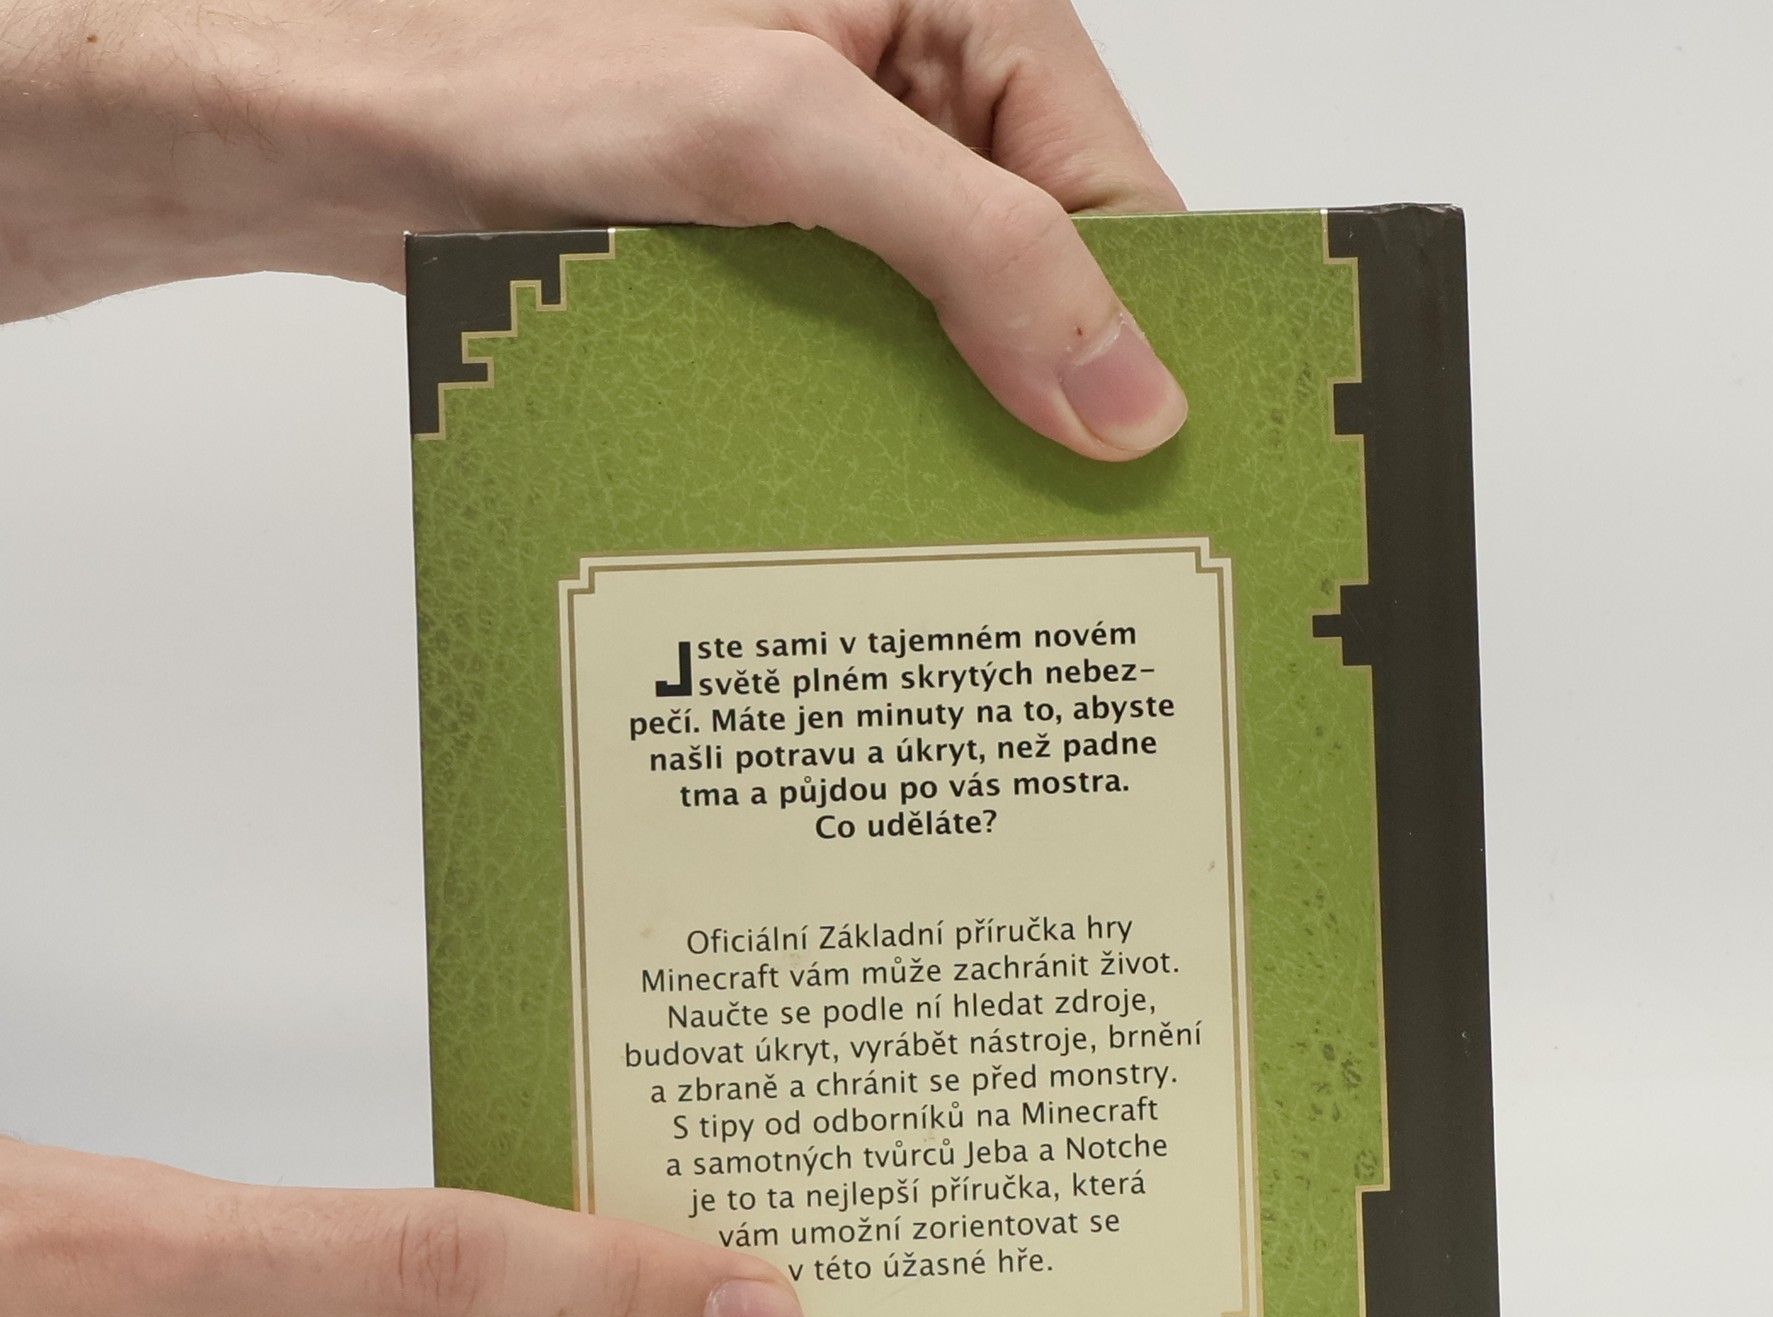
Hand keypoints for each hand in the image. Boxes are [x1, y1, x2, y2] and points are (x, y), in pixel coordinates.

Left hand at [0, 0, 1187, 458]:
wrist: (342, 135)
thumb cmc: (520, 76)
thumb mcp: (772, 139)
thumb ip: (969, 246)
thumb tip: (1126, 389)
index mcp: (956, 5)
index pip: (1118, 184)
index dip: (1150, 326)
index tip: (1167, 461)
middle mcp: (919, 94)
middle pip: (1057, 268)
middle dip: (1064, 396)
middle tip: (1085, 534)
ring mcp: (854, 189)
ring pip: (974, 330)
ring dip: (975, 433)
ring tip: (994, 544)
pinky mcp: (791, 264)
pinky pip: (887, 359)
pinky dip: (893, 434)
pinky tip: (892, 503)